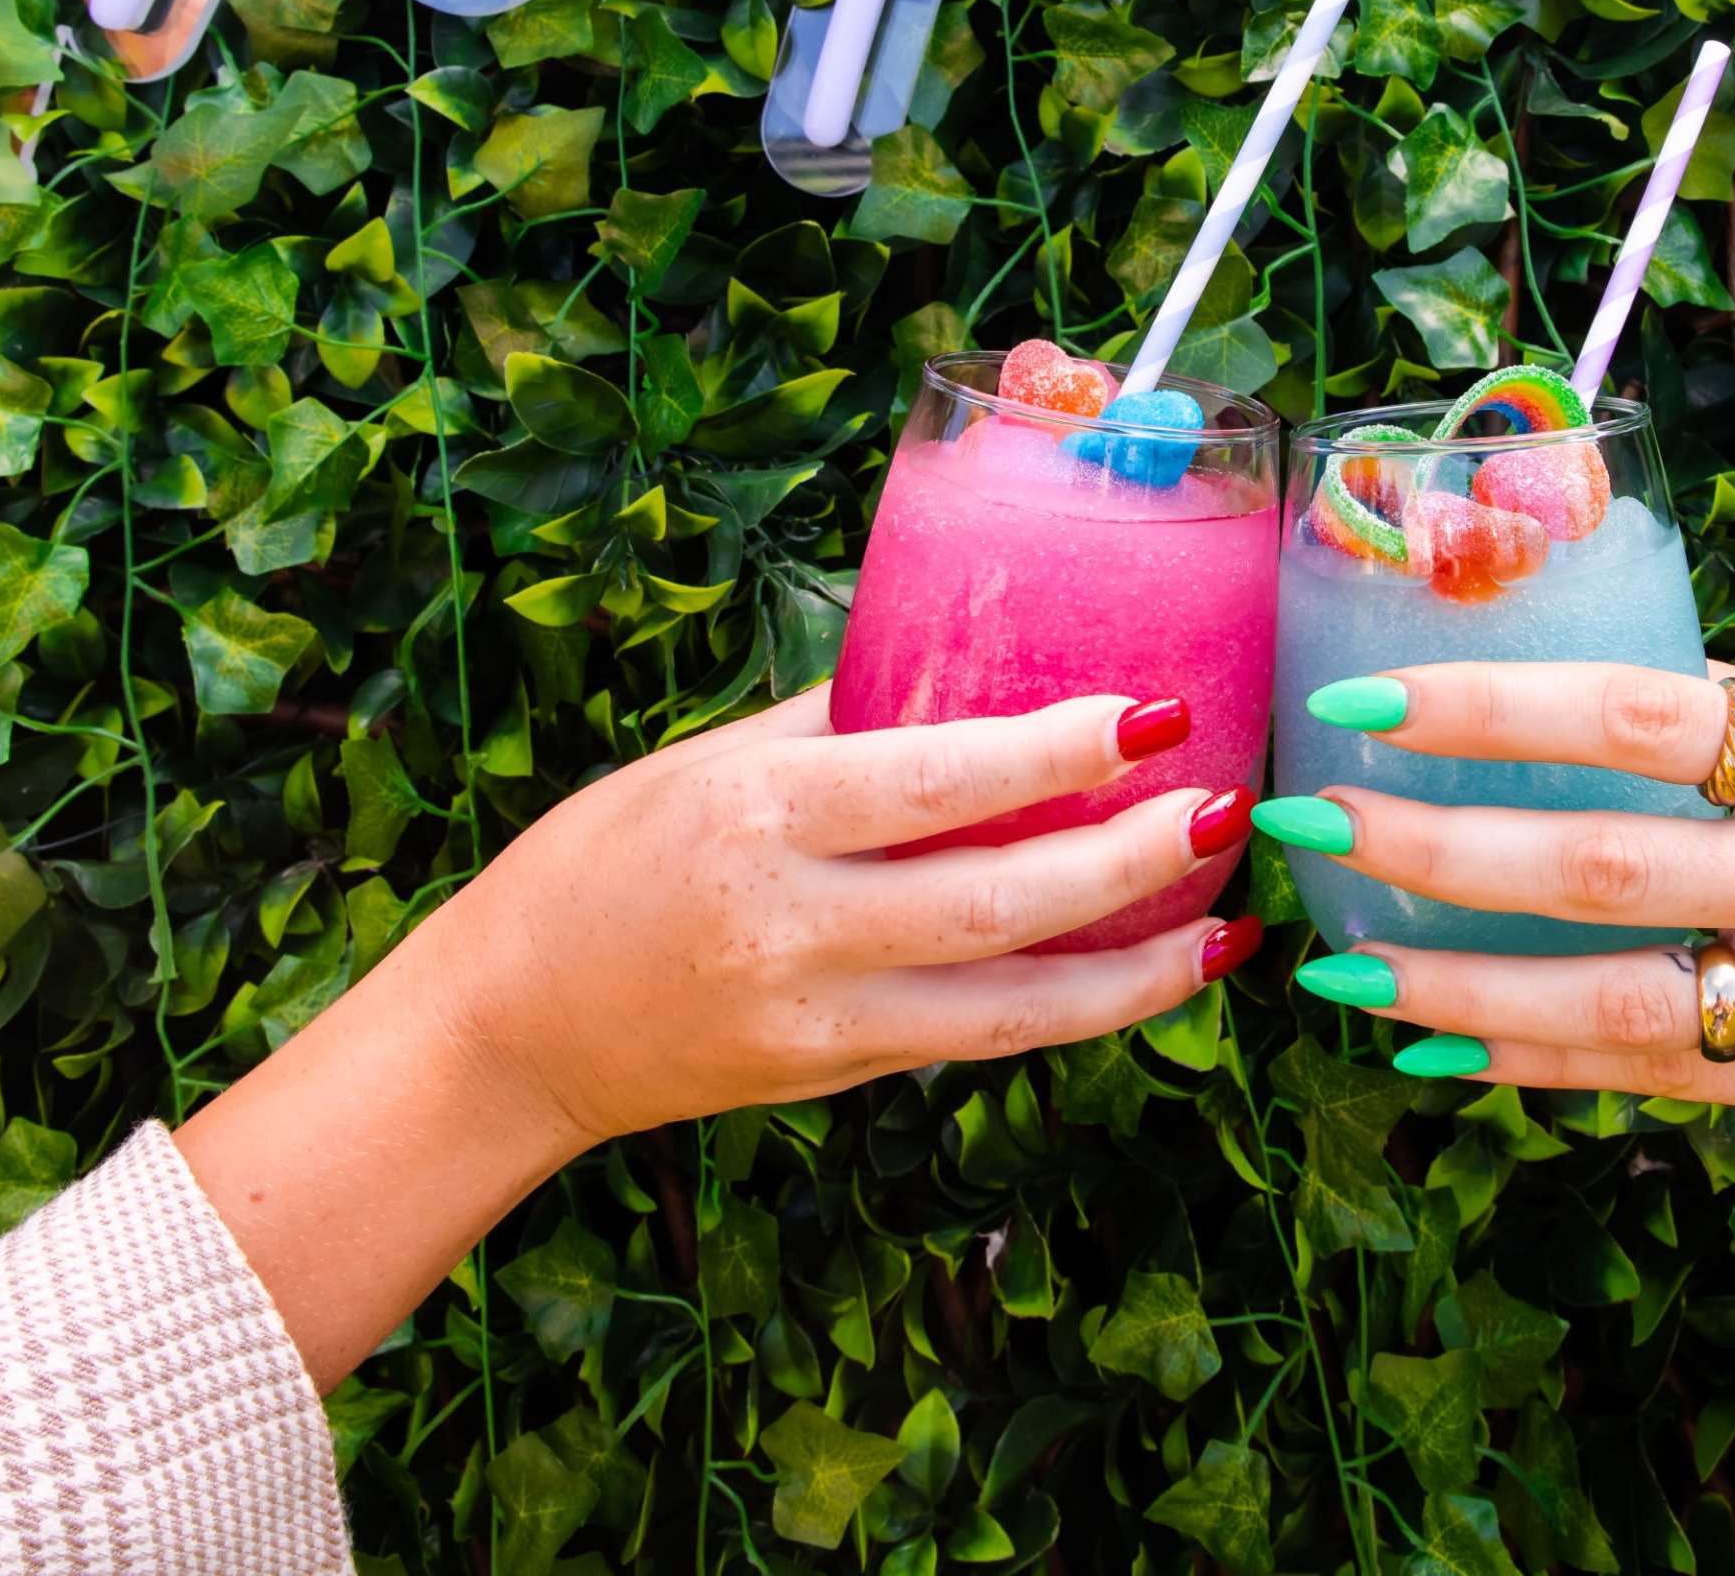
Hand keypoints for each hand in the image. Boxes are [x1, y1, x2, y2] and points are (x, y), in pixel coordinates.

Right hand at [435, 682, 1256, 1150]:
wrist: (510, 1029)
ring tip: (1224, 920)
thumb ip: (839, 723)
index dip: (1055, 754)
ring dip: (1136, 967)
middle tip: (1220, 808)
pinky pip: (979, 1042)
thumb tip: (967, 658)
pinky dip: (1075, 1010)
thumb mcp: (709, 764)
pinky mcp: (834, 1077)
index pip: (935, 780)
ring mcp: (818, 1017)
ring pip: (1013, 1006)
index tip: (1152, 713)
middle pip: (997, 902)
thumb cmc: (604, 863)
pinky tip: (1150, 975)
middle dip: (1129, 863)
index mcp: (759, 815)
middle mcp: (794, 925)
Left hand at [1268, 661, 1734, 1125]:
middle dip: (1431, 848)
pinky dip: (1533, 1062)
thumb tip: (1543, 711)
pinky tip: (1435, 1047)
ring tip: (1337, 963)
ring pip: (1608, 1001)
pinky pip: (1652, 1078)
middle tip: (1308, 824)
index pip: (1646, 716)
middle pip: (1602, 867)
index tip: (1366, 701)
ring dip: (1452, 986)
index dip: (1494, 708)